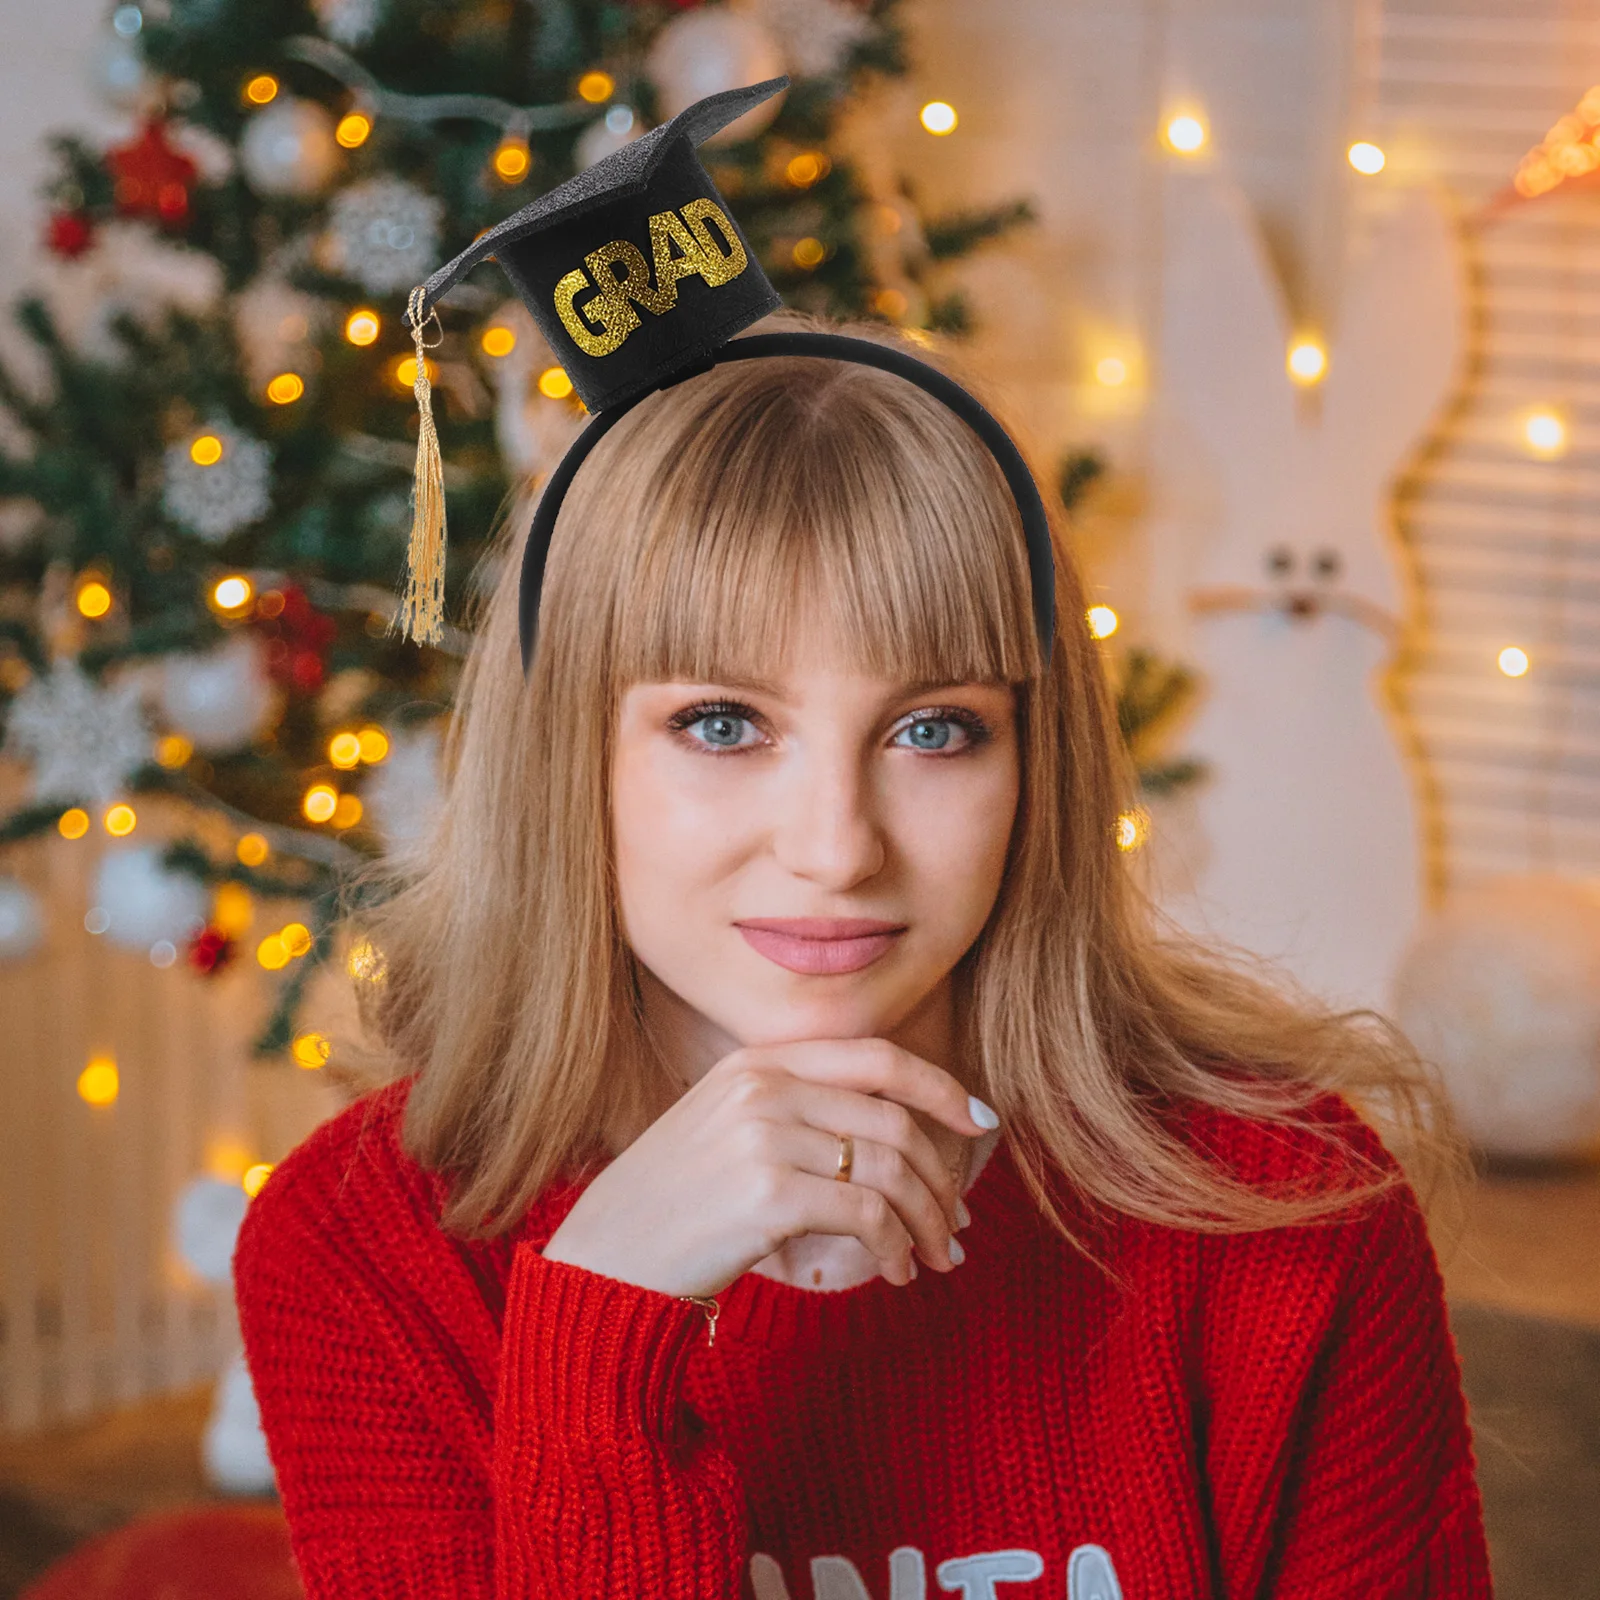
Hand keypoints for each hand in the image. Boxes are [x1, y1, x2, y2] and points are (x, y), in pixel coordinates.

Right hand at [540, 1037, 995, 1298]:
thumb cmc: (675, 1205)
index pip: (875, 1056)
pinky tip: (895, 1274)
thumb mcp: (727, 1128)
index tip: (979, 1121)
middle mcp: (762, 1087)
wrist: (605, 1260)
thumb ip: (796, 1110)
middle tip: (956, 1224)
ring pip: (888, 1169)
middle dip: (939, 1176)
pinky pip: (867, 1215)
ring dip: (925, 1220)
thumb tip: (897, 1137)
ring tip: (934, 1258)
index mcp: (757, 1062)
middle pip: (893, 1120)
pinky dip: (894, 1248)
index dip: (939, 1086)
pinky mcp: (767, 1194)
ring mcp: (763, 1136)